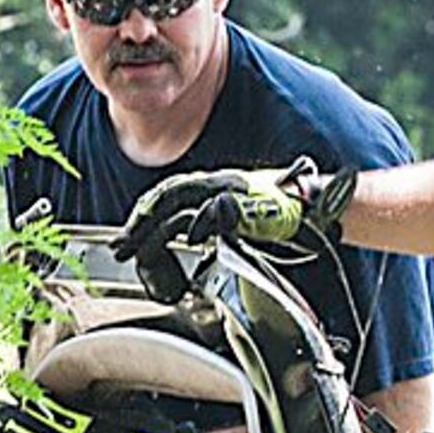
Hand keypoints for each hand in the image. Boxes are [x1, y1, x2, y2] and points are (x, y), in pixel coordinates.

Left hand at [113, 160, 355, 275]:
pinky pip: (219, 212)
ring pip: (182, 204)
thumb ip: (210, 222)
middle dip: (139, 224)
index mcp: (210, 186)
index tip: (125, 236)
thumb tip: (186, 238)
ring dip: (156, 227)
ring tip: (138, 247)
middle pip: (165, 199)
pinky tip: (190, 239)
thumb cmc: (279, 213)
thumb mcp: (235, 216)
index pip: (166, 196)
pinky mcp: (248, 204)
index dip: (142, 214)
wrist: (314, 204)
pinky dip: (202, 224)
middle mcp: (215, 185)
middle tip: (119, 247)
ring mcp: (230, 192)